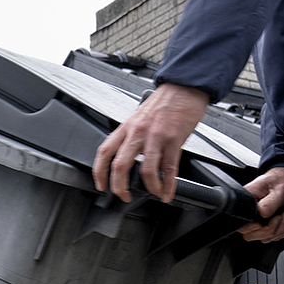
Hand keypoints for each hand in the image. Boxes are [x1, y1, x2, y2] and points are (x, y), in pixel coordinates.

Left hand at [92, 81, 211, 202]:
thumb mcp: (139, 117)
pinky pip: (169, 168)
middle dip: (120, 187)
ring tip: (153, 193)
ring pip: (146, 169)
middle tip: (124, 196)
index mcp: (126, 127)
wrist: (184, 87)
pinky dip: (168, 185)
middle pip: (120, 165)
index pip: (105, 151)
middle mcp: (138, 132)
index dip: (99, 171)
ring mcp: (156, 136)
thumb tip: (128, 157)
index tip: (100, 185)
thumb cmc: (163, 101)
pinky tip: (167, 192)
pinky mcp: (174, 140)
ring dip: (149, 188)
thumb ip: (132, 136)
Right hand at [239, 165, 283, 241]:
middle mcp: (250, 213)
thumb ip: (270, 203)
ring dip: (281, 229)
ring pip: (265, 238)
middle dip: (271, 230)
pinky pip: (275, 237)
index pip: (243, 225)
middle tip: (280, 215)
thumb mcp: (278, 190)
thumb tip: (262, 213)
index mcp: (247, 202)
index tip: (267, 219)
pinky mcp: (266, 225)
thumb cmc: (281, 181)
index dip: (256, 228)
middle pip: (251, 236)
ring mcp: (258, 221)